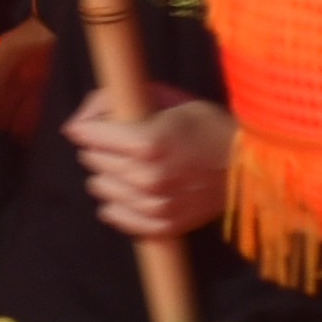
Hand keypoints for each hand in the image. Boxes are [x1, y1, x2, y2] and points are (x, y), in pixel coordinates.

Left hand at [71, 83, 236, 241]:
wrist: (247, 163)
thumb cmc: (205, 124)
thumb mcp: (165, 96)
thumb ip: (113, 100)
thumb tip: (74, 123)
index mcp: (148, 141)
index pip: (90, 137)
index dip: (86, 128)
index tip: (90, 126)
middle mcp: (149, 177)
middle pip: (94, 162)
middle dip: (99, 149)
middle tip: (117, 143)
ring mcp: (156, 205)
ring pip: (102, 190)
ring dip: (107, 176)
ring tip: (126, 166)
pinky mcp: (164, 225)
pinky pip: (117, 217)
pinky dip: (116, 205)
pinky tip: (126, 192)